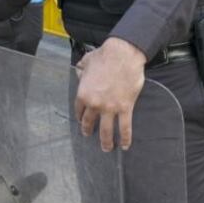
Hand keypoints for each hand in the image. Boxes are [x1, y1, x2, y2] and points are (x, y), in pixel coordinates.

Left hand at [74, 37, 146, 151]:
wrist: (122, 55)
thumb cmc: (104, 56)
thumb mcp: (85, 61)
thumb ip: (81, 70)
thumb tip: (79, 72)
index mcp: (83, 94)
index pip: (79, 110)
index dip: (80, 117)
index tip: (81, 121)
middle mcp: (95, 104)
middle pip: (90, 122)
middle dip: (88, 131)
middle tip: (89, 135)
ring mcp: (110, 108)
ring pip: (106, 130)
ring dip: (106, 141)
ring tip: (106, 148)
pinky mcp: (125, 108)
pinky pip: (124, 127)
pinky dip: (125, 138)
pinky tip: (125, 145)